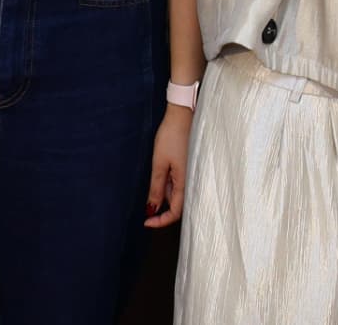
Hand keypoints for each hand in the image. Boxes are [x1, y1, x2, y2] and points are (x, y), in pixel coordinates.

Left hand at [145, 102, 191, 226]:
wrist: (182, 114)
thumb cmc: (171, 136)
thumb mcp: (159, 163)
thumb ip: (156, 188)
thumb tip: (151, 208)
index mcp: (185, 182)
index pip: (175, 212)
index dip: (161, 221)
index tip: (146, 222)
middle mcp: (191, 181)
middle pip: (177, 205)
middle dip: (161, 209)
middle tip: (146, 207)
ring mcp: (190, 174)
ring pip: (176, 193)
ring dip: (163, 194)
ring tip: (152, 181)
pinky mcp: (188, 166)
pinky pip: (178, 182)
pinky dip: (167, 184)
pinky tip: (160, 174)